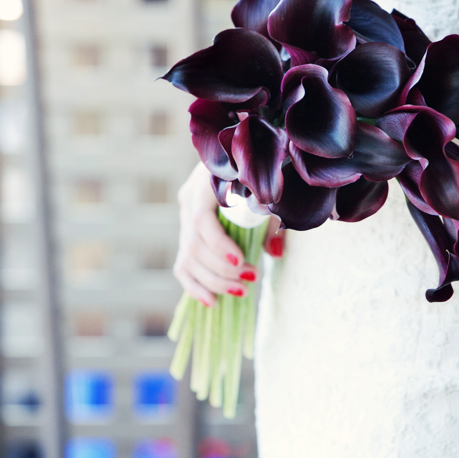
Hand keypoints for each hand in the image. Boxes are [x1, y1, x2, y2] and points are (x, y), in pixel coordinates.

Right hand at [173, 163, 284, 305]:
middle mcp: (189, 201)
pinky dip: (195, 286)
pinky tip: (212, 302)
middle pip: (194, 244)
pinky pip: (183, 266)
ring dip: (214, 281)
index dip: (218, 245)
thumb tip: (274, 252)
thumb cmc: (261, 174)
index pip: (201, 220)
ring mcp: (185, 219)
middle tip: (251, 279)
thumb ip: (272, 220)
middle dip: (222, 270)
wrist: (247, 157)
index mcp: (204, 184)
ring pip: (188, 258)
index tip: (241, 262)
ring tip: (242, 291)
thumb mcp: (270, 193)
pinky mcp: (187, 235)